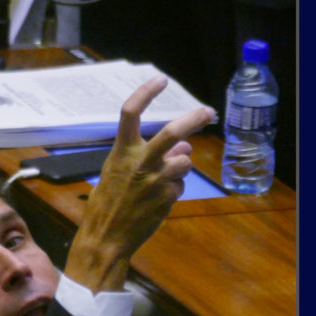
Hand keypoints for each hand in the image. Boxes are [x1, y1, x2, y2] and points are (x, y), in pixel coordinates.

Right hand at [64, 76, 215, 291]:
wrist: (107, 235)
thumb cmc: (107, 201)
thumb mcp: (117, 171)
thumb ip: (145, 155)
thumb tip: (183, 146)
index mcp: (121, 151)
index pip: (131, 112)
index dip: (146, 93)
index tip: (160, 80)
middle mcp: (140, 161)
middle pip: (172, 132)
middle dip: (194, 118)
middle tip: (209, 111)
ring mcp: (156, 179)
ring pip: (184, 160)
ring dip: (181, 165)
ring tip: (165, 177)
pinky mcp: (168, 196)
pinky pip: (179, 183)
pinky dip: (173, 187)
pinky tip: (158, 198)